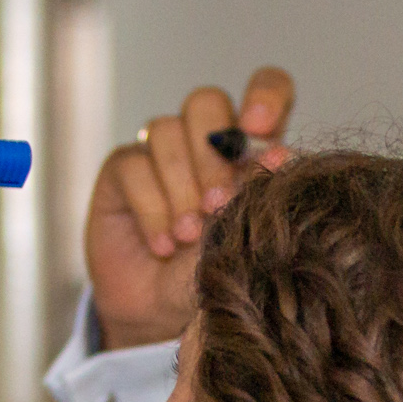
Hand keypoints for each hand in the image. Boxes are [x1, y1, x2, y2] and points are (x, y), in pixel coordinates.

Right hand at [84, 68, 294, 350]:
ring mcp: (160, 152)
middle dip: (212, 153)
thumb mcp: (246, 238)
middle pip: (206, 102)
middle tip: (217, 204)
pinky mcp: (123, 170)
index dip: (264, 95)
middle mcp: (203, 141)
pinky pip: (134, 166)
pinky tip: (163, 244)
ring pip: (166, 131)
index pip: (266, 89)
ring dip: (180, 187)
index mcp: (250, 147)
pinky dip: (152, 208)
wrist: (163, 313)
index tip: (260, 127)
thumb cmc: (215, 275)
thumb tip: (279, 156)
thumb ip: (259, 194)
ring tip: (189, 235)